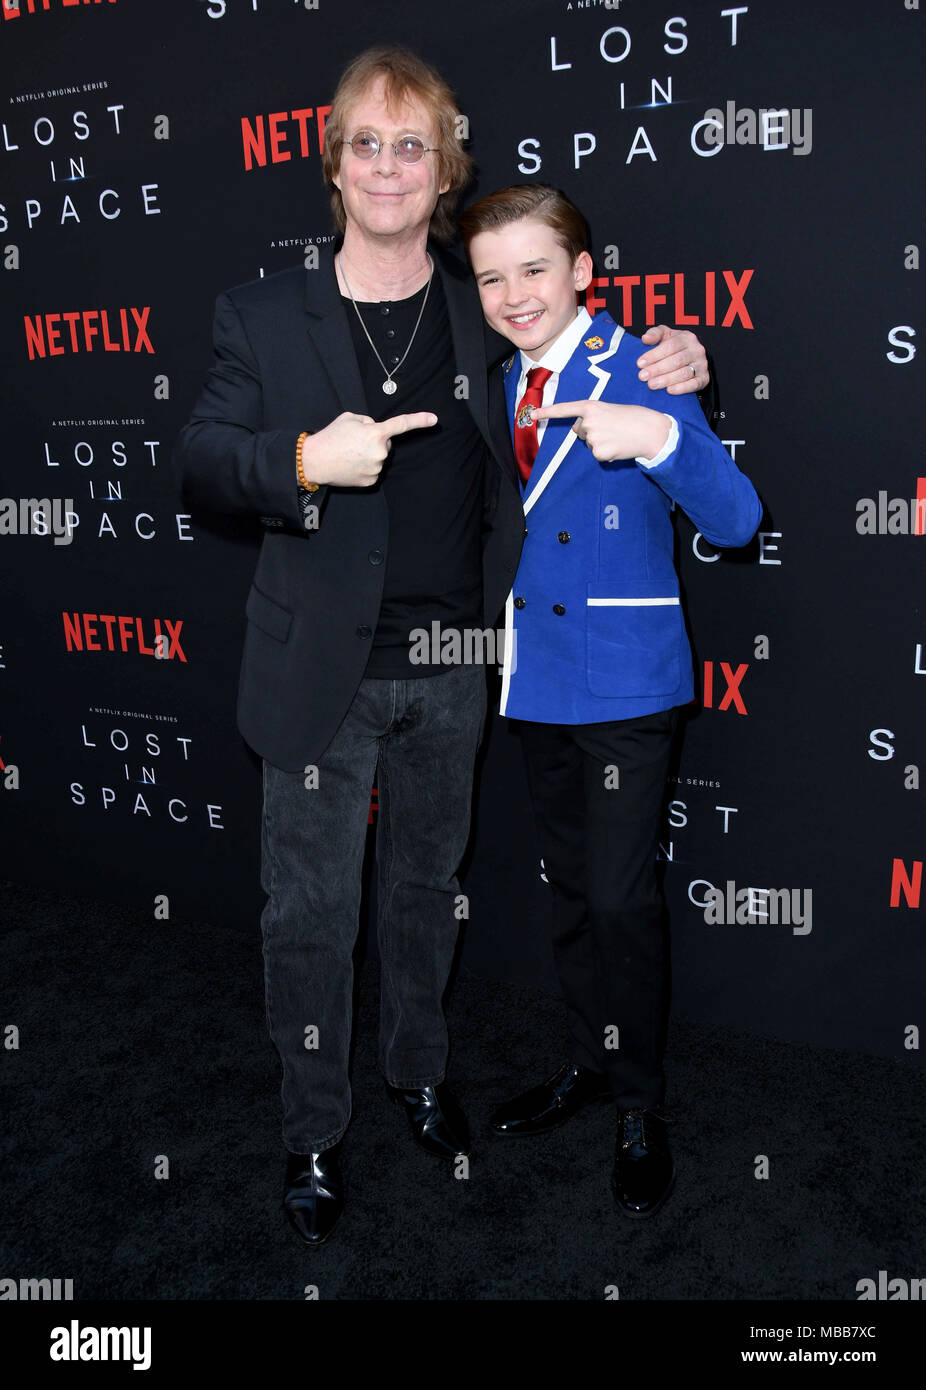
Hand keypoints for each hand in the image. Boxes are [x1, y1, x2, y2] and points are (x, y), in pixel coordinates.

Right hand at [301, 410, 437, 486]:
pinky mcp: (371, 481)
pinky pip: (373, 470)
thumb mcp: (349, 418)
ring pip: (379, 458)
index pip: (402, 424)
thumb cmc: (330, 437)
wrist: (314, 461)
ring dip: (369, 455)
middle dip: (375, 441)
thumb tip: (375, 428)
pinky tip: (351, 465)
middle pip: (386, 444)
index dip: (419, 420)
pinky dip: (365, 467)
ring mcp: (376, 468)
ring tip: (349, 454)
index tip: (434, 420)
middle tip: (354, 442)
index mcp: (375, 433)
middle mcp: (380, 452)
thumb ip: (367, 421)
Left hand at [530, 400, 670, 461]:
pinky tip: (618, 447)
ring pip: (589, 444)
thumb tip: (579, 430)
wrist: (650, 431)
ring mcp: (592, 437)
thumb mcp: (610, 410)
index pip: (565, 409)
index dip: (547, 412)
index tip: (532, 414)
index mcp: (592, 406)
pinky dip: (607, 453)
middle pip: (580, 431)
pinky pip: (597, 455)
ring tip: (618, 436)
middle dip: (592, 431)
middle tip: (613, 428)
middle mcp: (588, 421)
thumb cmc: (633, 418)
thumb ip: (593, 417)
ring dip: (601, 442)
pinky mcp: (598, 452)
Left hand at [636, 325, 707, 394]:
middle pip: (676, 360)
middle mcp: (697, 350)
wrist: (690, 359)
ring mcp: (702, 365)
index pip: (670, 345)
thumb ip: (655, 334)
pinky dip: (681, 388)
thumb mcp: (665, 336)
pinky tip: (669, 391)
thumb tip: (645, 338)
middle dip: (657, 369)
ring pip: (684, 373)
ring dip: (666, 380)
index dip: (654, 355)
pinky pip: (694, 384)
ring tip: (651, 384)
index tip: (640, 363)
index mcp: (687, 338)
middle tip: (642, 376)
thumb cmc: (674, 347)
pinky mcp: (704, 379)